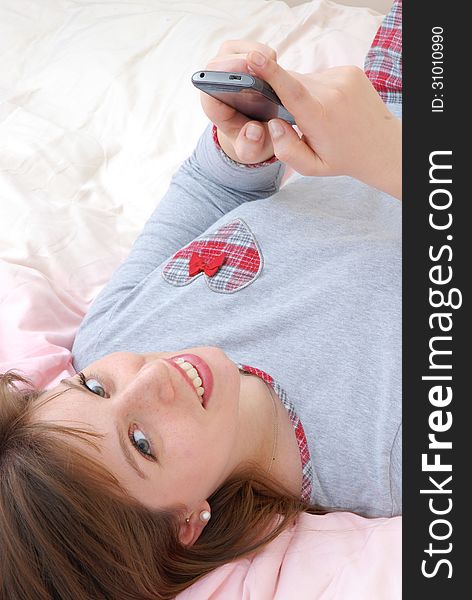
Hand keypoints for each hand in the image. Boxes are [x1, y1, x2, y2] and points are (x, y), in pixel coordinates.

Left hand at [200, 40, 276, 164]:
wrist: (258, 129)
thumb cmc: (251, 140)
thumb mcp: (251, 150)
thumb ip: (250, 146)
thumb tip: (253, 131)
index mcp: (213, 104)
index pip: (209, 81)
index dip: (227, 72)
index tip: (251, 74)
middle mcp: (215, 82)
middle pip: (225, 59)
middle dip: (249, 60)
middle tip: (271, 71)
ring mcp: (227, 66)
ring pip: (240, 50)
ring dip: (261, 57)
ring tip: (275, 73)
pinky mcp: (242, 57)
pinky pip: (253, 48)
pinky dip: (267, 55)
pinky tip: (276, 70)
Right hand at [246, 52, 401, 198]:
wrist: (381, 146)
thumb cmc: (342, 158)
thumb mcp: (311, 167)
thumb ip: (286, 150)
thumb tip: (274, 123)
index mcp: (319, 117)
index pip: (290, 90)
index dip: (270, 72)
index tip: (254, 57)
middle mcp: (332, 92)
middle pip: (291, 83)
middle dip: (285, 96)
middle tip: (299, 119)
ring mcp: (343, 78)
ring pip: (305, 79)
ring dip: (303, 93)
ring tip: (321, 116)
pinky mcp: (350, 70)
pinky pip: (320, 75)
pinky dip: (317, 88)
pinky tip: (330, 106)